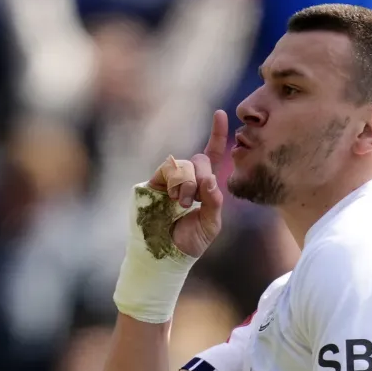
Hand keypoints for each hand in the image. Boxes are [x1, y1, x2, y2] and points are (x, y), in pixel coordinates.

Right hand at [147, 109, 229, 258]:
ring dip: (186, 184)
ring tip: (182, 204)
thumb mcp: (210, 225)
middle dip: (201, 176)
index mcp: (203, 186)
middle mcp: (186, 179)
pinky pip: (165, 171)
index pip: (212, 156)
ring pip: (182, 165)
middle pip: (198, 159)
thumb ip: (214, 204)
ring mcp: (168, 181)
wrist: (164, 256)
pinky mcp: (152, 185)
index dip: (216, 135)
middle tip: (196, 198)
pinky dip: (173, 183)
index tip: (219, 114)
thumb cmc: (190, 242)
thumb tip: (212, 182)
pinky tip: (172, 199)